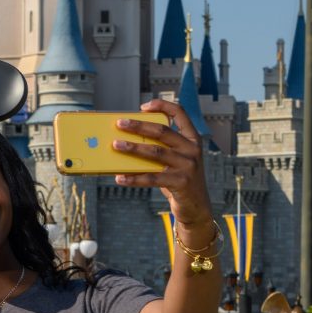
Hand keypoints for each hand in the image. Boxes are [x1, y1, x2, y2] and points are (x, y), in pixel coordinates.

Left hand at [111, 99, 212, 233]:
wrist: (196, 207)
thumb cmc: (178, 179)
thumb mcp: (174, 160)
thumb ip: (159, 149)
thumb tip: (124, 141)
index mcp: (192, 139)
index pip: (180, 114)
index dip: (162, 106)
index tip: (143, 106)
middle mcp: (192, 150)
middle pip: (162, 132)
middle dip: (138, 126)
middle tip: (119, 123)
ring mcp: (188, 166)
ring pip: (155, 152)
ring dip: (133, 148)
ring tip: (115, 145)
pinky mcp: (181, 182)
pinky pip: (152, 178)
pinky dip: (134, 178)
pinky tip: (120, 177)